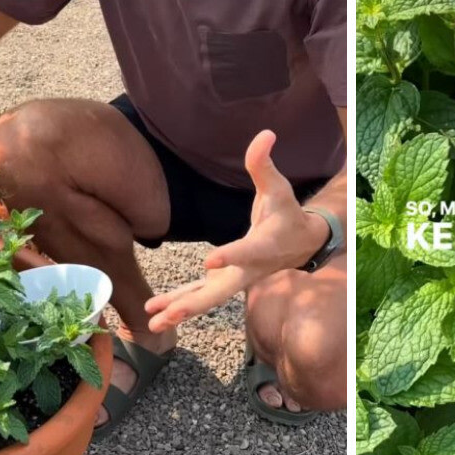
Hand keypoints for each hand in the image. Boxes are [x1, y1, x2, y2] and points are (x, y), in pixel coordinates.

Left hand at [143, 131, 329, 332]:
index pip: (247, 252)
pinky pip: (200, 296)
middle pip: (221, 292)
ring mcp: (236, 280)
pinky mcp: (225, 282)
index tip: (210, 261)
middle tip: (170, 314)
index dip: (231, 256)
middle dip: (194, 303)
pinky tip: (154, 313)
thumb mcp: (278, 187)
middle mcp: (248, 270)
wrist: (302, 243)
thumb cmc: (286, 212)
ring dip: (180, 310)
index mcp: (263, 246)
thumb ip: (264, 164)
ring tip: (152, 320)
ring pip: (207, 300)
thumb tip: (264, 134)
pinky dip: (179, 304)